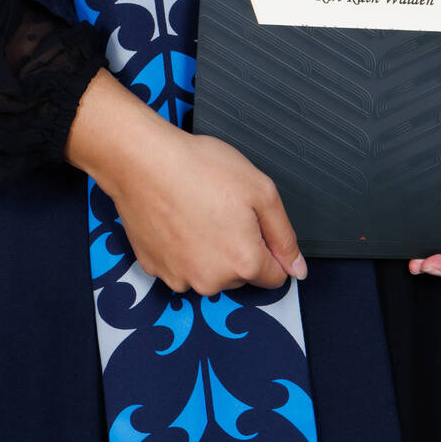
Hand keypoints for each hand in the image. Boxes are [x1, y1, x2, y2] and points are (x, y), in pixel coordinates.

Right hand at [65, 68, 306, 296]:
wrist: (143, 160)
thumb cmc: (200, 168)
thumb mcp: (261, 190)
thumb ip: (284, 236)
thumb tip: (297, 270)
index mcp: (243, 263)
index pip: (274, 277)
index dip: (269, 247)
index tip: (251, 222)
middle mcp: (211, 282)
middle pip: (240, 275)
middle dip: (238, 247)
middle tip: (222, 208)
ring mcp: (180, 278)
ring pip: (209, 272)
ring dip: (209, 250)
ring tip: (196, 210)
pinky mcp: (155, 269)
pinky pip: (180, 266)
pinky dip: (181, 248)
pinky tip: (176, 218)